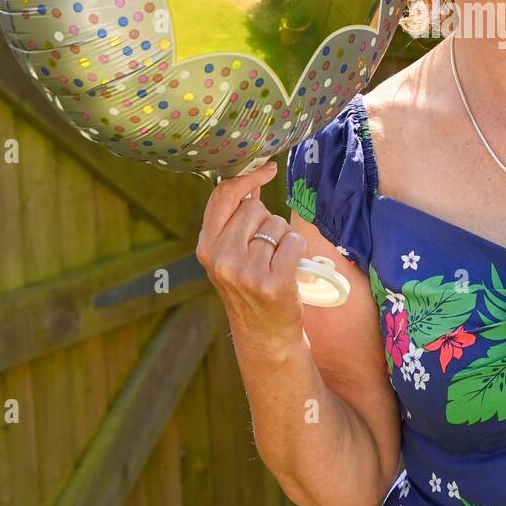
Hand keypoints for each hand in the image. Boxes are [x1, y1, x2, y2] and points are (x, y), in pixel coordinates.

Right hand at [195, 160, 307, 352]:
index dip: (246, 177)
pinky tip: (290, 269)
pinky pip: (293, 241)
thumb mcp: (231, 256)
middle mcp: (221, 258)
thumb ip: (235, 222)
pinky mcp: (272, 282)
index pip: (223, 197)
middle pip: (255, 208)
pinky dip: (298, 250)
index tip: (267, 169)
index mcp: (206, 248)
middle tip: (266, 251)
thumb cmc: (252, 290)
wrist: (265, 336)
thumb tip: (249, 184)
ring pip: (276, 225)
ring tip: (276, 264)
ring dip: (284, 239)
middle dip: (267, 221)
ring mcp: (245, 271)